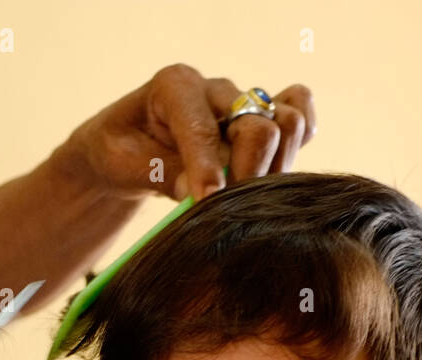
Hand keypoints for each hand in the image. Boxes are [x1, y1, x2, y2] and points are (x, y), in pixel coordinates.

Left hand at [63, 64, 316, 201]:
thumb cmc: (121, 153)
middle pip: (258, 125)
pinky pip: (301, 116)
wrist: (128, 148)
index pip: (203, 126)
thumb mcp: (123, 164)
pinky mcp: (264, 120)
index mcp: (175, 86)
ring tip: (247, 199)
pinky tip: (278, 170)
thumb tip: (200, 195)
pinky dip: (301, 139)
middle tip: (228, 210)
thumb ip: (161, 175)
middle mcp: (216, 90)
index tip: (206, 204)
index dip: (208, 169)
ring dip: (275, 169)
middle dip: (247, 174)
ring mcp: (244, 103)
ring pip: (287, 124)